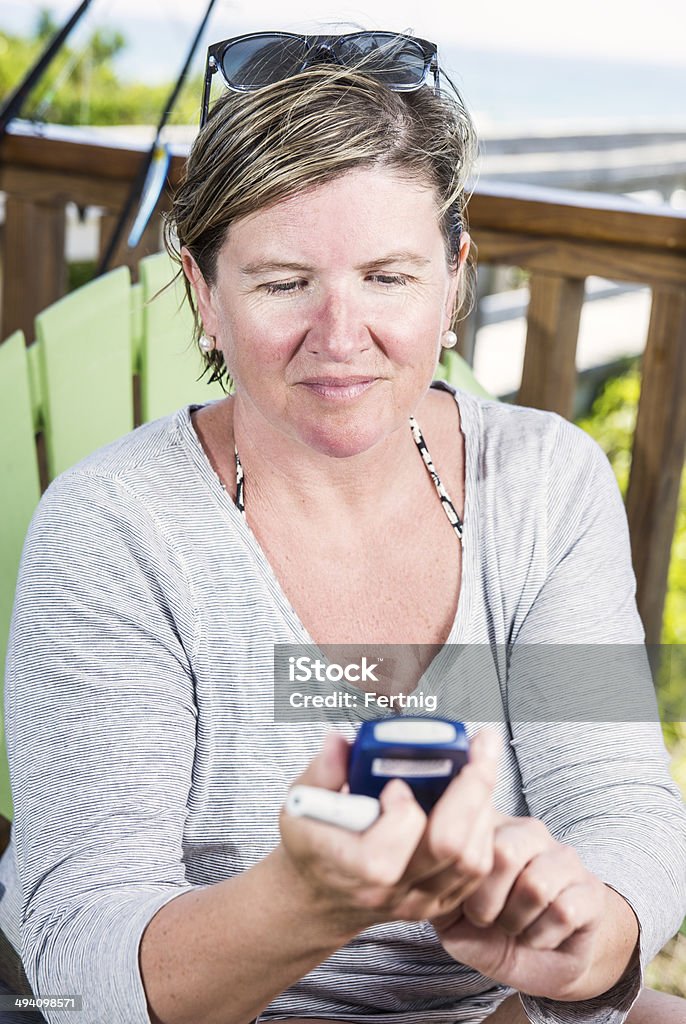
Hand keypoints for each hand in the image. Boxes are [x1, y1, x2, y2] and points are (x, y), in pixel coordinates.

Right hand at [279, 728, 501, 932]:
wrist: (319, 896)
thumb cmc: (312, 848)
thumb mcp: (302, 806)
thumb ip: (322, 772)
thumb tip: (338, 744)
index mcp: (352, 869)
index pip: (388, 853)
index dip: (400, 811)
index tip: (395, 784)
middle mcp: (392, 891)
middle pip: (450, 849)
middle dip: (470, 791)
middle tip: (476, 751)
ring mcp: (421, 899)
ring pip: (473, 859)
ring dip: (483, 806)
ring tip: (480, 766)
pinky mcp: (441, 899)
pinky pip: (478, 868)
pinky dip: (484, 826)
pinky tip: (478, 794)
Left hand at [430, 815, 638, 1000]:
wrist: (537, 963)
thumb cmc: (488, 931)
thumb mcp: (450, 914)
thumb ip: (438, 889)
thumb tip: (435, 870)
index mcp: (489, 825)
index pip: (469, 827)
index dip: (459, 876)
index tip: (457, 901)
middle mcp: (527, 831)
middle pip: (504, 852)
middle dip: (486, 902)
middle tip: (485, 919)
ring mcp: (563, 857)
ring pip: (536, 885)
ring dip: (515, 922)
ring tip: (513, 925)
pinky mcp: (590, 889)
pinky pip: (563, 912)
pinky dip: (542, 937)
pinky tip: (538, 935)